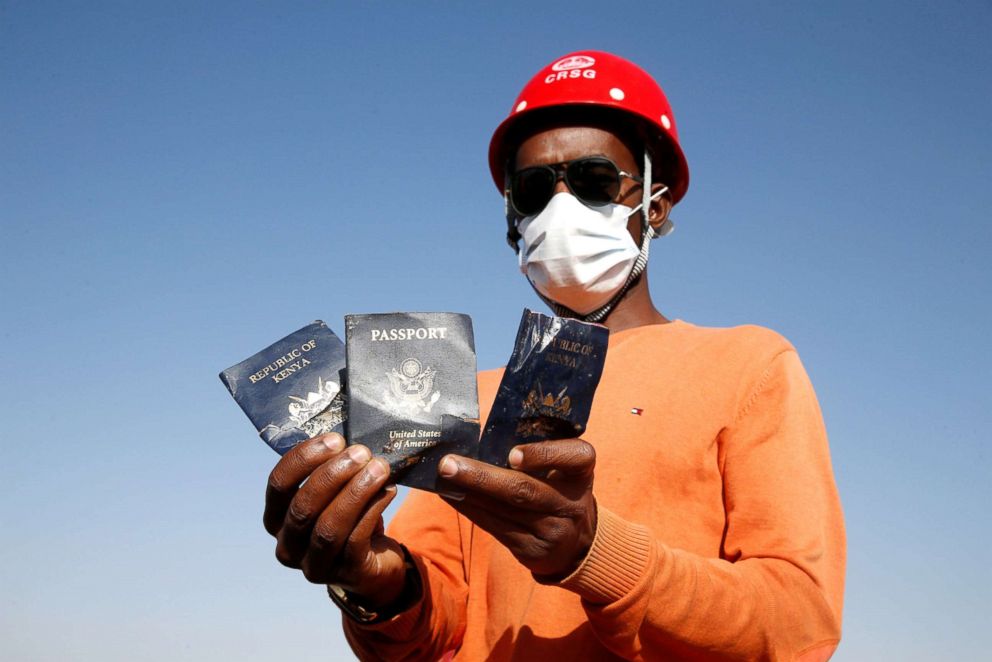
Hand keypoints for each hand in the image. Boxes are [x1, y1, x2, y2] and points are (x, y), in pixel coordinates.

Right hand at [263, 433, 406, 607]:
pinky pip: (356, 539)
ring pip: (329, 526)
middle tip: (361, 452)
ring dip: (356, 491)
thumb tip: (347, 431)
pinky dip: (373, 509)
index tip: (334, 439)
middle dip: (333, 474)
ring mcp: (315, 565)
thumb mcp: (332, 494)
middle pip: (303, 506)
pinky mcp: (346, 573)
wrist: (375, 564)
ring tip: (380, 467)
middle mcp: (288, 545)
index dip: (304, 459)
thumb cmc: (349, 518)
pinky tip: (389, 490)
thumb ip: (330, 468)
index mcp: (276, 519)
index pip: (278, 485)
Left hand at [437, 438, 596, 578]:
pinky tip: (451, 496)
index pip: (574, 456)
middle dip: (481, 476)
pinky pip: (495, 527)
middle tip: (448, 464)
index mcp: (582, 472)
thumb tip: (482, 438)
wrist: (577, 543)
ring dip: (467, 493)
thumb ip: (537, 452)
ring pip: (503, 510)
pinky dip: (470, 509)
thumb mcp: (562, 468)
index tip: (512, 454)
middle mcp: (572, 502)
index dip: (543, 455)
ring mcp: (553, 531)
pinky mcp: (533, 550)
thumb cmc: (559, 489)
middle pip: (524, 489)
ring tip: (441, 478)